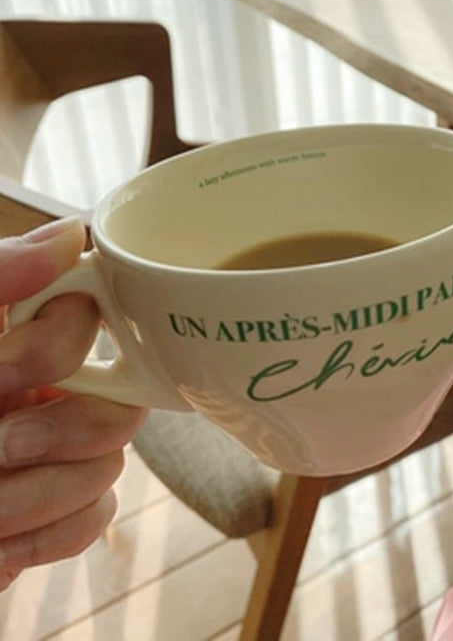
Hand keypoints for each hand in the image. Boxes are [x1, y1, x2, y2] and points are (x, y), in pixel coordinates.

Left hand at [0, 217, 146, 588]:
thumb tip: (71, 236)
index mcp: (15, 339)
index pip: (93, 322)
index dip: (56, 349)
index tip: (1, 369)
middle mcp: (42, 392)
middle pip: (122, 404)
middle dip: (58, 432)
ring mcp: (49, 455)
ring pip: (109, 467)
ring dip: (39, 496)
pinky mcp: (48, 514)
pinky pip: (94, 519)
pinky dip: (47, 535)